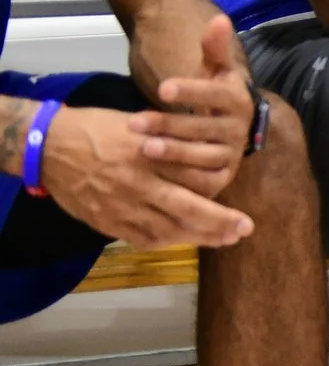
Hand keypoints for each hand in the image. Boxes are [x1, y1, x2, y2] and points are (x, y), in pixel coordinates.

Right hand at [32, 103, 252, 248]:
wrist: (46, 146)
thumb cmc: (96, 128)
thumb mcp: (138, 125)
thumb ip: (168, 143)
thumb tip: (202, 156)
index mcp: (148, 154)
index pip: (194, 177)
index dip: (221, 190)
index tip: (241, 191)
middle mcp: (137, 182)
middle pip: (187, 207)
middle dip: (219, 221)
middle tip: (245, 229)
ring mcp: (120, 205)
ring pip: (166, 229)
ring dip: (197, 237)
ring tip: (223, 239)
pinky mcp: (104, 220)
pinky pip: (140, 237)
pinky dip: (164, 241)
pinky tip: (183, 240)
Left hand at [125, 15, 255, 198]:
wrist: (230, 130)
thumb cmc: (214, 96)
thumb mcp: (214, 71)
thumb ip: (213, 49)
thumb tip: (220, 19)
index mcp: (238, 99)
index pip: (216, 94)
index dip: (192, 91)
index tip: (163, 88)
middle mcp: (239, 128)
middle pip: (205, 128)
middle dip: (169, 125)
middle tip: (135, 123)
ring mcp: (232, 154)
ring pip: (204, 156)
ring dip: (175, 152)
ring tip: (144, 148)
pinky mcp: (223, 176)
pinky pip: (204, 179)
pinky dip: (183, 178)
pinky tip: (157, 174)